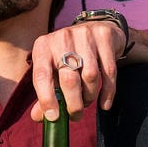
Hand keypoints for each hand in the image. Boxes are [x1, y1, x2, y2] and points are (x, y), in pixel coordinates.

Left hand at [29, 22, 147, 121]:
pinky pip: (109, 71)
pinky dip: (107, 92)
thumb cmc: (68, 56)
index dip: (46, 98)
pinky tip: (104, 104)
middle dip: (73, 103)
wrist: (95, 28)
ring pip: (90, 76)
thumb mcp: (53, 70)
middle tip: (75, 116)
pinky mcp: (104, 37)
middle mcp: (62, 37)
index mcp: (43, 46)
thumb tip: (38, 118)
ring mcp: (85, 35)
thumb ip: (46, 92)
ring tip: (86, 102)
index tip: (53, 117)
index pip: (41, 75)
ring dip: (89, 96)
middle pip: (69, 79)